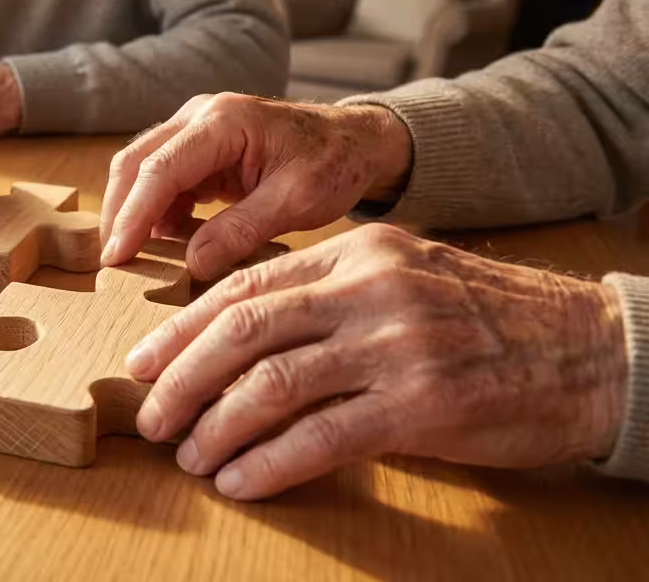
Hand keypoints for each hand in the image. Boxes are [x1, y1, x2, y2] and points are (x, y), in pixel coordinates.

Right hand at [101, 93, 412, 279]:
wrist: (357, 141)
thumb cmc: (335, 162)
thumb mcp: (297, 201)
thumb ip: (242, 230)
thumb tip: (191, 265)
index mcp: (224, 121)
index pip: (160, 169)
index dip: (132, 216)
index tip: (118, 258)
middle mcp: (199, 115)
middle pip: (135, 163)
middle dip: (119, 214)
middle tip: (113, 263)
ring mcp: (195, 127)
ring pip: (141, 169)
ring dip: (134, 212)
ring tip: (137, 258)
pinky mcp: (198, 146)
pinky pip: (162, 178)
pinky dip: (157, 211)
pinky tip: (169, 242)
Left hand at [126, 224, 626, 500]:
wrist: (589, 351)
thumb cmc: (488, 320)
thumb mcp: (405, 279)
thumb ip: (330, 296)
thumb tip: (239, 338)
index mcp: (358, 251)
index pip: (245, 287)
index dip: (182, 329)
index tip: (144, 363)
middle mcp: (370, 290)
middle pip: (242, 331)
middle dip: (181, 379)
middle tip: (150, 418)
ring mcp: (396, 345)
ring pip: (272, 385)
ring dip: (217, 428)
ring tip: (191, 457)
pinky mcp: (422, 405)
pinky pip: (322, 437)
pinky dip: (269, 463)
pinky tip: (240, 482)